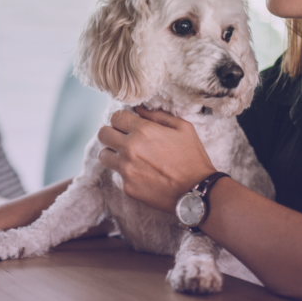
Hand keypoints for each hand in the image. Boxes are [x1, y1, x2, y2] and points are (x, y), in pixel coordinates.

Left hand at [97, 106, 215, 212]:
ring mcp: (127, 169)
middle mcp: (130, 148)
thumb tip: (140, 109)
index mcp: (143, 131)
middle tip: (123, 139)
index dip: (122, 119)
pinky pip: (117, 175)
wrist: (197, 191)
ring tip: (126, 156)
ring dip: (112, 153)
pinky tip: (141, 173)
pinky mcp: (127, 187)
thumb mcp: (183, 128)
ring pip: (103, 155)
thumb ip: (158, 115)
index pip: (115, 117)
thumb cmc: (192, 158)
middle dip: (112, 134)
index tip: (128, 125)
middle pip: (103, 134)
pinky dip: (125, 173)